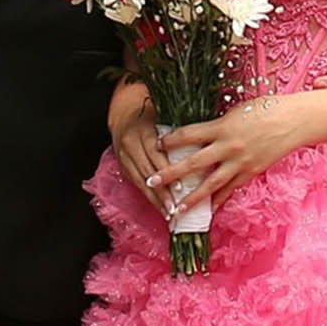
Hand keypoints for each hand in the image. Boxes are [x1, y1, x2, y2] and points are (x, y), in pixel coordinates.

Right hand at [110, 80, 171, 215]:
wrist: (124, 111)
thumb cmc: (153, 113)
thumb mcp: (165, 115)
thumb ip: (181, 129)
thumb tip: (205, 144)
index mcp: (143, 130)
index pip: (156, 156)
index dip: (168, 174)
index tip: (181, 188)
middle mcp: (130, 144)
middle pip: (148, 173)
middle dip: (162, 194)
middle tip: (175, 209)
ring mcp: (123, 156)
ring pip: (140, 182)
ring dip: (155, 200)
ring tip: (168, 214)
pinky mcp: (121, 165)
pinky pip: (135, 183)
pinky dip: (148, 197)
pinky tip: (159, 208)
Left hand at [151, 94, 308, 213]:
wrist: (294, 121)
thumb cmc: (265, 109)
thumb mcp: (235, 112)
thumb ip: (217, 125)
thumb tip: (199, 135)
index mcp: (222, 126)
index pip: (188, 134)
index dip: (169, 140)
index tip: (155, 144)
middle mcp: (228, 147)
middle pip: (193, 163)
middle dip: (170, 173)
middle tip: (151, 181)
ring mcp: (240, 163)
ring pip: (210, 184)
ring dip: (192, 198)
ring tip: (176, 210)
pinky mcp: (251, 173)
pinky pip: (230, 190)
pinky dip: (218, 200)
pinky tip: (207, 211)